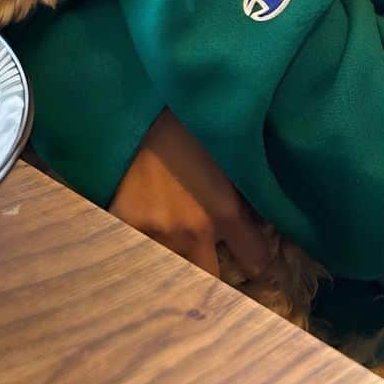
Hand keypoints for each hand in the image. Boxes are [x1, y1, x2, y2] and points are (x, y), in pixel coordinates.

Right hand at [108, 110, 270, 278]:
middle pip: (210, 281)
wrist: (139, 102)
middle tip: (211, 268)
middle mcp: (191, 231)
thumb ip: (244, 193)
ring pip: (173, 273)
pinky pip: (137, 253)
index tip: (250, 254)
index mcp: (223, 211)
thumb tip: (260, 221)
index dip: (256, 258)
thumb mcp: (228, 154)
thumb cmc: (187, 122)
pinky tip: (145, 244)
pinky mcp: (123, 223)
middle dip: (214, 276)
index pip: (255, 261)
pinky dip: (144, 251)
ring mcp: (154, 230)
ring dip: (178, 266)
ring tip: (177, 257)